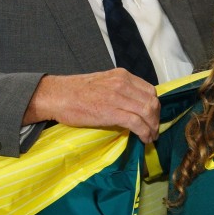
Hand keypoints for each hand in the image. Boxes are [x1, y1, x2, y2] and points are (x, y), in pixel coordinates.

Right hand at [24, 68, 160, 142]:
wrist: (57, 95)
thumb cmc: (75, 92)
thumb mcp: (103, 83)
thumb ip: (119, 90)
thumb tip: (132, 104)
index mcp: (122, 75)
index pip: (150, 90)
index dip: (155, 106)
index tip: (153, 117)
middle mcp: (123, 83)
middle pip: (152, 101)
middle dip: (156, 118)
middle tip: (154, 130)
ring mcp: (117, 97)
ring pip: (147, 112)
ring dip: (153, 127)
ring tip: (150, 136)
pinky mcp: (111, 112)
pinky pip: (137, 123)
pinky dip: (145, 132)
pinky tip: (144, 139)